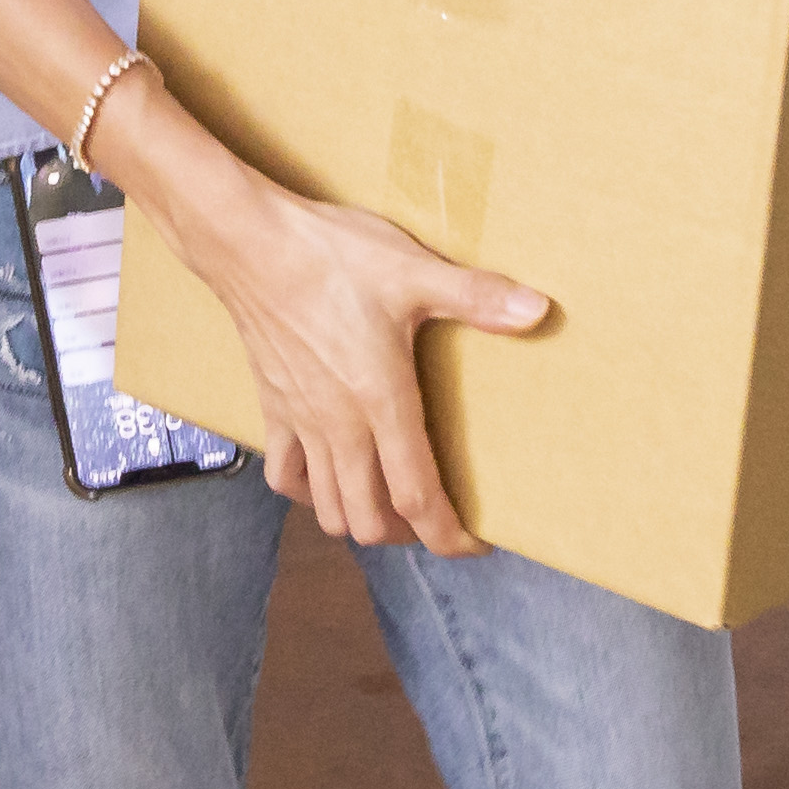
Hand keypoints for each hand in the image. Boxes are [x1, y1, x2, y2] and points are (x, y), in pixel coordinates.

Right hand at [156, 163, 545, 554]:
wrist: (249, 243)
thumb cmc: (331, 256)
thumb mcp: (413, 271)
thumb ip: (477, 296)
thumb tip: (539, 310)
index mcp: (381, 402)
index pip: (417, 498)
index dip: (449, 536)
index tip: (475, 544)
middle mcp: (339, 427)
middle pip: (371, 520)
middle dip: (409, 534)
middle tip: (438, 519)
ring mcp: (301, 423)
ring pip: (328, 509)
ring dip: (362, 520)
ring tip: (393, 507)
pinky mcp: (273, 409)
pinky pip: (284, 476)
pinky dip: (310, 493)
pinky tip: (329, 478)